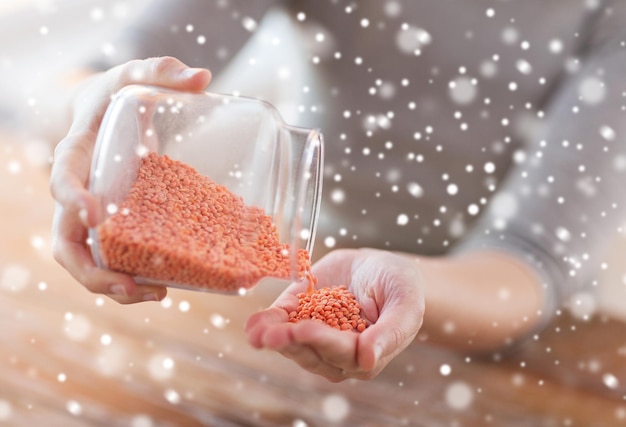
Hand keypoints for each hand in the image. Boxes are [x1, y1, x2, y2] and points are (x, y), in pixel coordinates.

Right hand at [49, 57, 211, 303]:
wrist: (105, 112)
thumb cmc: (117, 94)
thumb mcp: (135, 75)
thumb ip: (163, 71)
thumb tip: (204, 76)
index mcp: (77, 151)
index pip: (62, 175)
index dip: (70, 196)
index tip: (93, 214)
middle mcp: (76, 190)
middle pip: (65, 240)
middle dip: (89, 269)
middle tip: (127, 284)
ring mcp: (92, 213)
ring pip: (87, 259)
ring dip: (113, 284)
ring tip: (157, 294)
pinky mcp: (114, 224)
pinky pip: (113, 256)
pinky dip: (132, 274)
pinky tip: (165, 283)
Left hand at [245, 248, 423, 381]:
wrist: (380, 266)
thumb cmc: (401, 288)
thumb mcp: (405, 305)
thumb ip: (390, 333)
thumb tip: (369, 361)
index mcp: (364, 354)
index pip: (341, 352)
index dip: (322, 341)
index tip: (306, 329)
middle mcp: (336, 352)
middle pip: (311, 352)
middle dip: (291, 342)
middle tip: (273, 335)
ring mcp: (314, 336)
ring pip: (292, 344)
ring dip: (273, 337)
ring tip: (257, 332)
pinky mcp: (298, 315)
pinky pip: (280, 324)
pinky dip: (265, 324)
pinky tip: (252, 324)